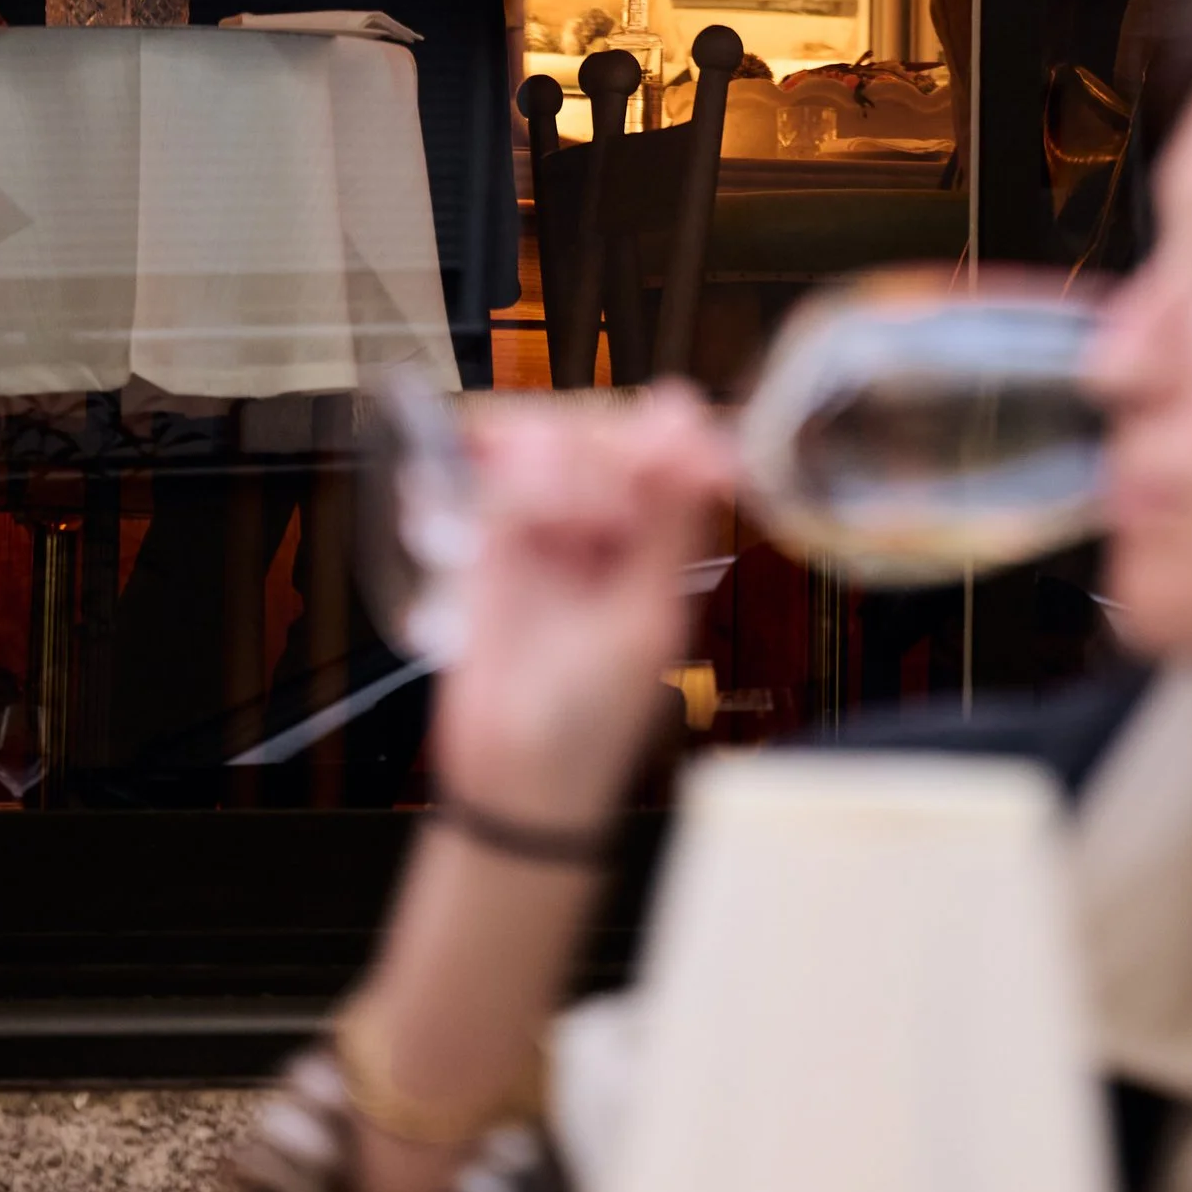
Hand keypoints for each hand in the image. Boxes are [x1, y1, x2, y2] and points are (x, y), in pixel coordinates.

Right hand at [430, 383, 733, 837]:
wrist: (514, 780)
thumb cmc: (596, 717)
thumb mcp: (646, 617)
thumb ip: (670, 525)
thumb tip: (699, 441)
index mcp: (661, 550)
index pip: (671, 461)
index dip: (671, 431)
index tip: (673, 412)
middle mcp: (607, 536)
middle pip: (611, 445)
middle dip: (610, 446)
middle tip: (601, 483)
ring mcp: (549, 538)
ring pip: (558, 454)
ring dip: (562, 462)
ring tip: (553, 516)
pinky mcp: (491, 548)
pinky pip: (506, 485)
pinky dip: (513, 474)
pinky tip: (515, 489)